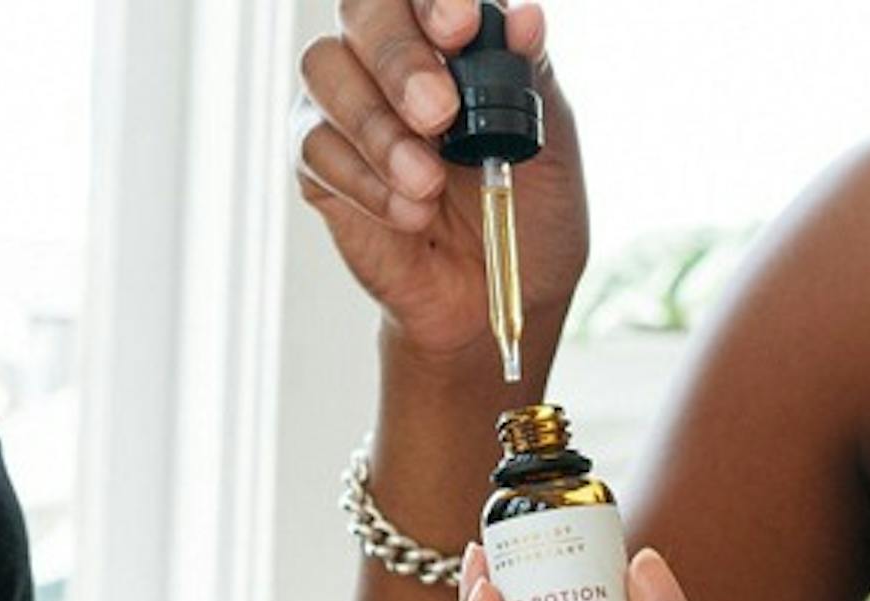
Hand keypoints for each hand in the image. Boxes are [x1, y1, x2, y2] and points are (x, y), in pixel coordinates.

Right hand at [292, 0, 587, 359]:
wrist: (493, 302)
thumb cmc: (527, 218)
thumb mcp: (551, 147)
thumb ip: (533, 78)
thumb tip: (525, 16)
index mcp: (452, 35)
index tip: (461, 28)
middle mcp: (393, 54)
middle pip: (365, 10)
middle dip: (400, 58)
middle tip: (439, 114)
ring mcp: (349, 103)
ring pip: (327, 71)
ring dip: (378, 128)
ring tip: (429, 184)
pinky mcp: (319, 162)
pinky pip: (318, 149)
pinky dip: (366, 183)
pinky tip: (410, 214)